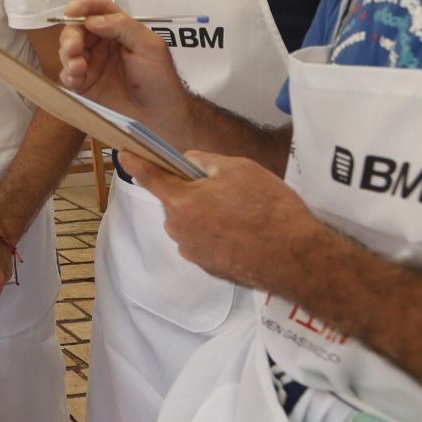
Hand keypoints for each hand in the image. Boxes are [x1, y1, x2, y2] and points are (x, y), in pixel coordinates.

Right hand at [55, 0, 191, 135]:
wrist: (159, 117)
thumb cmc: (160, 80)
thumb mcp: (150, 46)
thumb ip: (123, 27)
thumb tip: (92, 20)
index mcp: (119, 30)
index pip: (98, 10)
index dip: (83, 6)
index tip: (72, 10)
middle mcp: (103, 44)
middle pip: (77, 29)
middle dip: (71, 35)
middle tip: (73, 47)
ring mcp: (92, 64)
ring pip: (68, 50)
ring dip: (67, 55)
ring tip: (78, 67)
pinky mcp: (84, 84)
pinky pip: (67, 74)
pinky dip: (67, 73)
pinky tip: (76, 78)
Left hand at [130, 150, 325, 290]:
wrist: (298, 259)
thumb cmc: (270, 210)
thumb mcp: (240, 169)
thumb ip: (205, 161)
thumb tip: (188, 162)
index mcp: (181, 202)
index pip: (149, 177)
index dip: (136, 162)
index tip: (123, 153)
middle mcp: (179, 230)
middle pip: (175, 201)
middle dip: (192, 192)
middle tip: (226, 188)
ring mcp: (194, 252)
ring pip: (191, 222)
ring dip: (207, 214)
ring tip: (243, 213)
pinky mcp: (210, 268)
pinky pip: (205, 241)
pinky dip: (218, 234)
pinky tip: (245, 231)